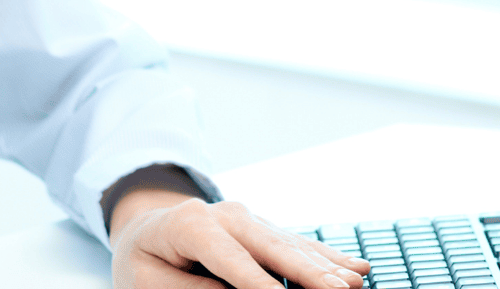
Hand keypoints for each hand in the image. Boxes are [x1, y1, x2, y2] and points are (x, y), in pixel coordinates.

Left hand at [109, 188, 371, 287]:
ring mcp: (248, 220)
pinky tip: (356, 268)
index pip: (232, 260)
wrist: (148, 230)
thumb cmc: (143, 262)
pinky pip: (299, 245)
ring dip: (326, 267)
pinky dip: (327, 259)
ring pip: (292, 246)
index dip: (259, 284)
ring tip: (356, 283)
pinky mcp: (263, 230)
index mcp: (191, 224)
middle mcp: (226, 216)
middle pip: (273, 248)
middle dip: (308, 273)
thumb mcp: (148, 282)